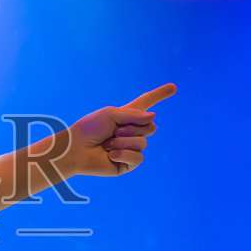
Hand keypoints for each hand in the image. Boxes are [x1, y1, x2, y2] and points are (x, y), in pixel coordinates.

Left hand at [57, 82, 175, 177]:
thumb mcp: (112, 114)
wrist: (76, 149)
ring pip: (142, 143)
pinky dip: (123, 154)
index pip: (146, 104)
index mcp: (127, 117)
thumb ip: (134, 115)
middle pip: (151, 127)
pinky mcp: (128, 164)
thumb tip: (153, 117)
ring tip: (107, 144)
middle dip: (131, 128)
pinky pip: (138, 158)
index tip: (174, 87)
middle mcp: (132, 132)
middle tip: (112, 131)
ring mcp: (131, 148)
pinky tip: (110, 155)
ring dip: (123, 142)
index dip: (160, 95)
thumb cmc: (90, 129)